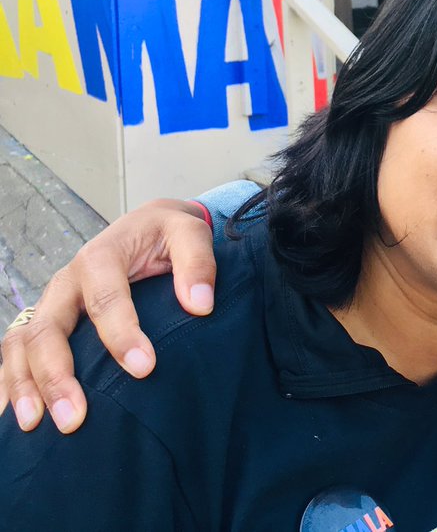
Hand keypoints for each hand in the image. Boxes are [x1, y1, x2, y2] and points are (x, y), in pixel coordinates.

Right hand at [0, 199, 215, 433]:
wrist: (148, 227)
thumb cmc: (168, 234)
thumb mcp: (190, 232)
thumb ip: (198, 262)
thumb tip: (200, 305)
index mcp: (101, 256)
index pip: (105, 298)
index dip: (121, 334)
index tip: (144, 368)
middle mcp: (67, 282)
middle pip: (49, 329)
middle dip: (57, 376)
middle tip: (75, 419)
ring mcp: (51, 304)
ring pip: (22, 345)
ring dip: (26, 386)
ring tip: (34, 426)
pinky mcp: (44, 322)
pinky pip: (14, 353)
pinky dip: (9, 383)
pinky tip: (16, 416)